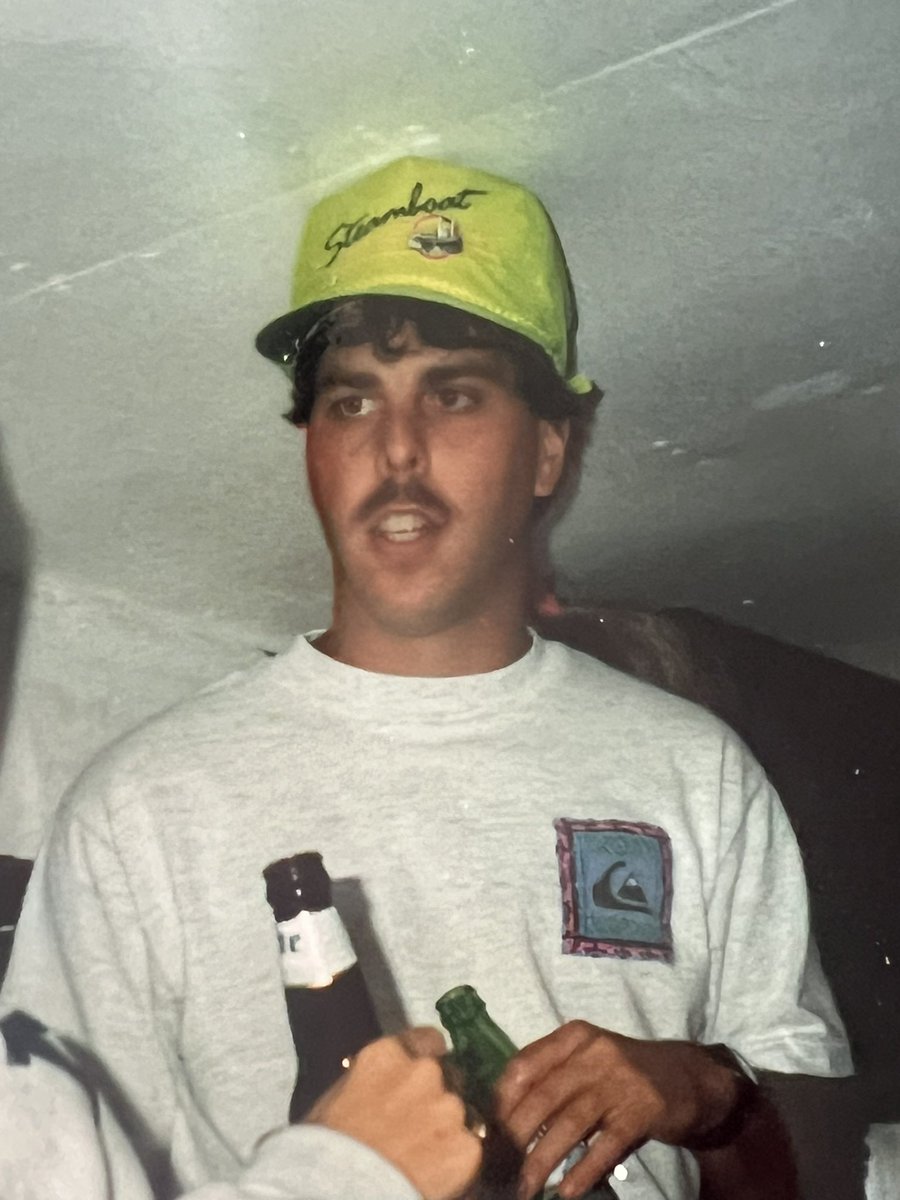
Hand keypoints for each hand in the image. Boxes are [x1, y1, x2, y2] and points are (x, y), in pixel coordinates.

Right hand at [307, 1028, 481, 1199]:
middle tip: (418, 1125)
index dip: (426, 1060)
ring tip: (424, 1155)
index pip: (427, 1040)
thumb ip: (373, 1079)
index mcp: (387, 1054)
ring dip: (447, 1128)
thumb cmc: (326, 1148)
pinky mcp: (466, 1145)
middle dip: (437, 1096)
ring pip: (460, 1113)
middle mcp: (424, 1072)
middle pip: (448, 1075)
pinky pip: (470, 1148)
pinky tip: (435, 1173)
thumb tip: (382, 1087)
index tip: (419, 1079)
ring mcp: (448, 1107)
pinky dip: (457, 1160)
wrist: (339, 1188)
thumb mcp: (340, 1094)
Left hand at [494, 1021, 745, 1199]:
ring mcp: (619, 1081)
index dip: (502, 1101)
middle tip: (499, 1167)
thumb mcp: (588, 1061)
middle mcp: (593, 1053)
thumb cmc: (625, 1074)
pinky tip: (567, 1191)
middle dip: (516, 1137)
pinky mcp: (642, 1110)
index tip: (488, 1132)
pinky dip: (583, 1170)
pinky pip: (605, 1145)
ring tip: (525, 1187)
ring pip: (569, 1123)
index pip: (524, 1065)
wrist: (690, 1077)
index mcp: (573, 1038)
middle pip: (542, 1097)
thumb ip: (552, 1077)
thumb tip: (506, 1117)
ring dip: (543, 1160)